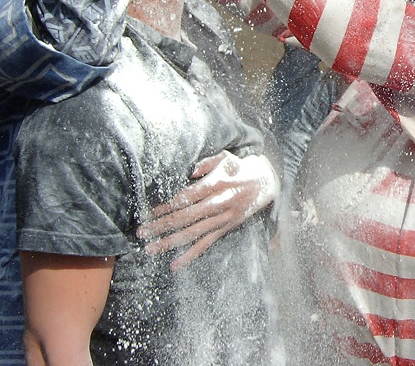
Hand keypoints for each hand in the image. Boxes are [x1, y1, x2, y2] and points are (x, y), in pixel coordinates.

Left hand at [136, 150, 279, 269]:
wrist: (266, 182)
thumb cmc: (241, 167)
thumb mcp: (225, 157)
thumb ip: (206, 163)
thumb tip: (190, 172)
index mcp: (216, 184)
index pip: (185, 197)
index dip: (166, 206)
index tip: (148, 212)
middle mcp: (218, 203)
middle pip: (185, 217)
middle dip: (162, 225)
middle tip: (141, 232)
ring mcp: (222, 218)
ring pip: (193, 233)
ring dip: (170, 242)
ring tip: (150, 249)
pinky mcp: (227, 228)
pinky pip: (207, 243)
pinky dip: (191, 255)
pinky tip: (175, 264)